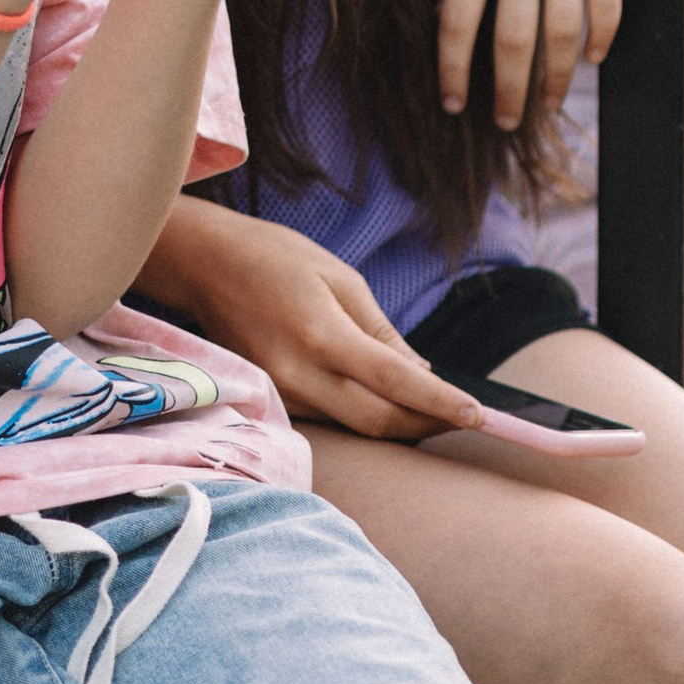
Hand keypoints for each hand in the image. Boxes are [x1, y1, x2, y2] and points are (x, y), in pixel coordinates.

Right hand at [168, 211, 485, 442]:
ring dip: (397, 422)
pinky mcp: (270, 398)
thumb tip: (421, 375)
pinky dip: (363, 413)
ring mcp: (280, 391)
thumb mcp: (341, 278)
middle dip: (426, 425)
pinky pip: (328, 417)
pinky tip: (385, 400)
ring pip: (352, 425)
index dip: (440, 404)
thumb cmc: (276, 258)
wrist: (203, 264)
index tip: (480, 416)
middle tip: (463, 419)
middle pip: (376, 422)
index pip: (394, 381)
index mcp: (322, 334)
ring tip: (432, 408)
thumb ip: (382, 333)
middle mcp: (298, 372)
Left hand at [438, 0, 626, 129]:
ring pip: (563, 35)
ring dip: (554, 79)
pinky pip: (607, 7)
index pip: (456, 21)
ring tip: (546, 103)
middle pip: (513, 40)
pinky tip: (593, 58)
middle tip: (504, 121)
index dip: (452, 69)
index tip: (452, 102)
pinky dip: (601, 40)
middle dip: (507, 90)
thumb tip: (455, 19)